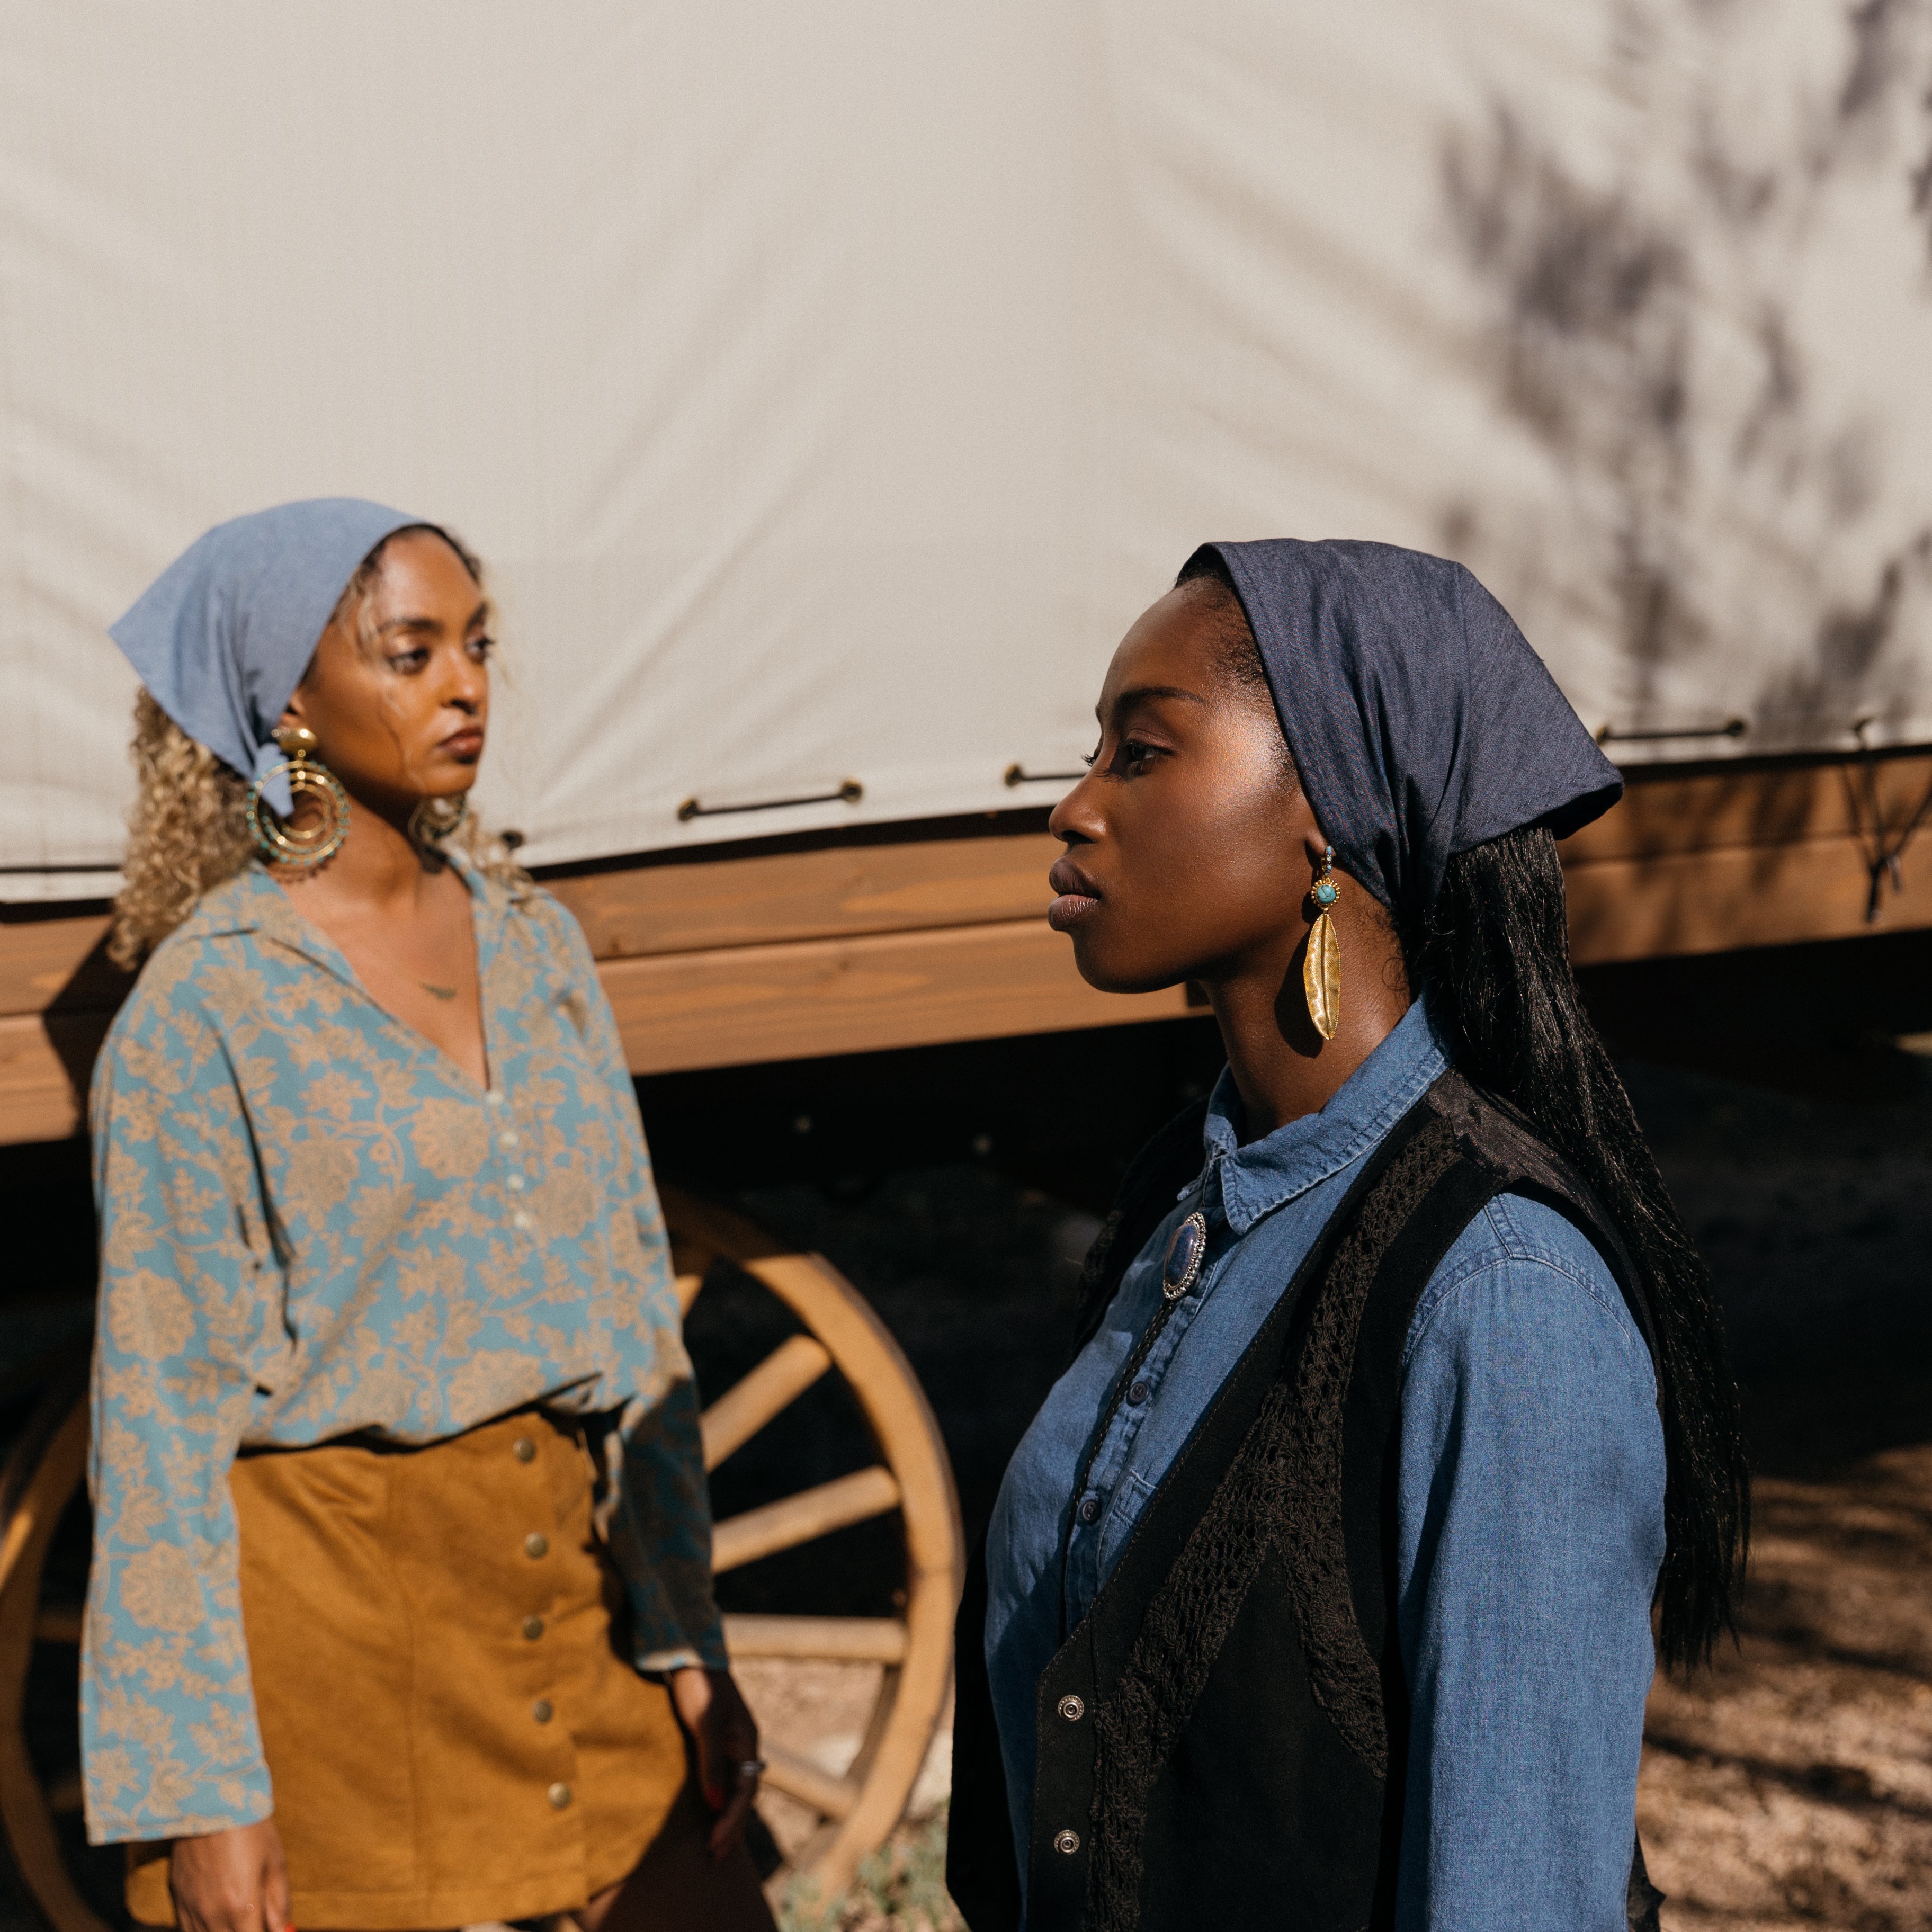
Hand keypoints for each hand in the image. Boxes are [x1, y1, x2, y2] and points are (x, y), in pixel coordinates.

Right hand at [168, 1820, 290, 1931]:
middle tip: (255, 1920)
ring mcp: (191, 1911)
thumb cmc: (249, 1829)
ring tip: (238, 1918)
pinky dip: (204, 1931)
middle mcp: (213, 1916)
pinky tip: (217, 1919)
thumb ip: (279, 1903)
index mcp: (242, 1907)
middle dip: (246, 1931)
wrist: (209, 1803)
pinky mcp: (177, 1901)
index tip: (270, 1928)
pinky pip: (187, 1931)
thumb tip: (284, 1930)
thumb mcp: (274, 1863)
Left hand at [668, 1665, 761, 1862]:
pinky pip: (722, 1779)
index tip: (714, 1845)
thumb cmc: (698, 1685)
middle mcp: (742, 1746)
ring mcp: (730, 1744)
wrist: (689, 1654)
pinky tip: (708, 1815)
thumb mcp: (704, 1724)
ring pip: (733, 1789)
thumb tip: (714, 1807)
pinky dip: (718, 1802)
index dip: (730, 1821)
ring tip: (714, 1847)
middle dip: (731, 1828)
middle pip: (742, 1795)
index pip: (744, 1791)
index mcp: (747, 1741)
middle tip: (714, 1858)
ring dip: (725, 1818)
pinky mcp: (715, 1741)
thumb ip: (710, 1764)